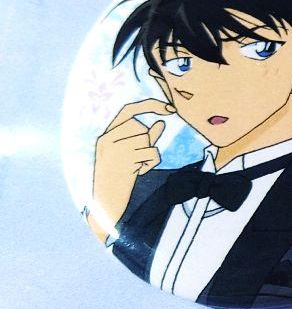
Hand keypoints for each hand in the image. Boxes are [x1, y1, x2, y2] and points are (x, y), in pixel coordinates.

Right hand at [87, 99, 174, 243]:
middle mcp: (107, 139)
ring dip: (149, 154)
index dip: (150, 105)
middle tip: (136, 161)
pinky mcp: (125, 158)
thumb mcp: (129, 156)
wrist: (106, 203)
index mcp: (105, 136)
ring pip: (147, 140)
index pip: (128, 111)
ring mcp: (114, 148)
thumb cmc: (118, 180)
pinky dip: (151, 162)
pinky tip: (139, 172)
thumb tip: (161, 122)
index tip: (170, 108)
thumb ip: (145, 139)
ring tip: (136, 167)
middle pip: (141, 128)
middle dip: (146, 142)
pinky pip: (151, 152)